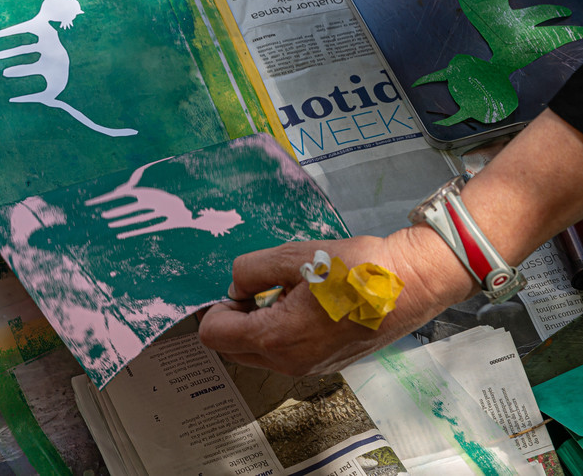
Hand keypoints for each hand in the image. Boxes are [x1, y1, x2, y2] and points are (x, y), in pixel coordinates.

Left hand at [198, 228, 473, 375]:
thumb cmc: (357, 268)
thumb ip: (249, 271)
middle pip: (232, 349)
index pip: (213, 334)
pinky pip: (285, 355)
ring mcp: (309, 369)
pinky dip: (282, 334)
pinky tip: (309, 307)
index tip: (243, 289)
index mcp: (275, 338)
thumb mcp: (292, 256)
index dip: (218, 307)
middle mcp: (289, 363)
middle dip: (236, 319)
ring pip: (258, 354)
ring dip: (260, 326)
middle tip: (263, 289)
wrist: (411, 283)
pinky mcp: (326, 365)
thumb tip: (235, 288)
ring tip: (290, 296)